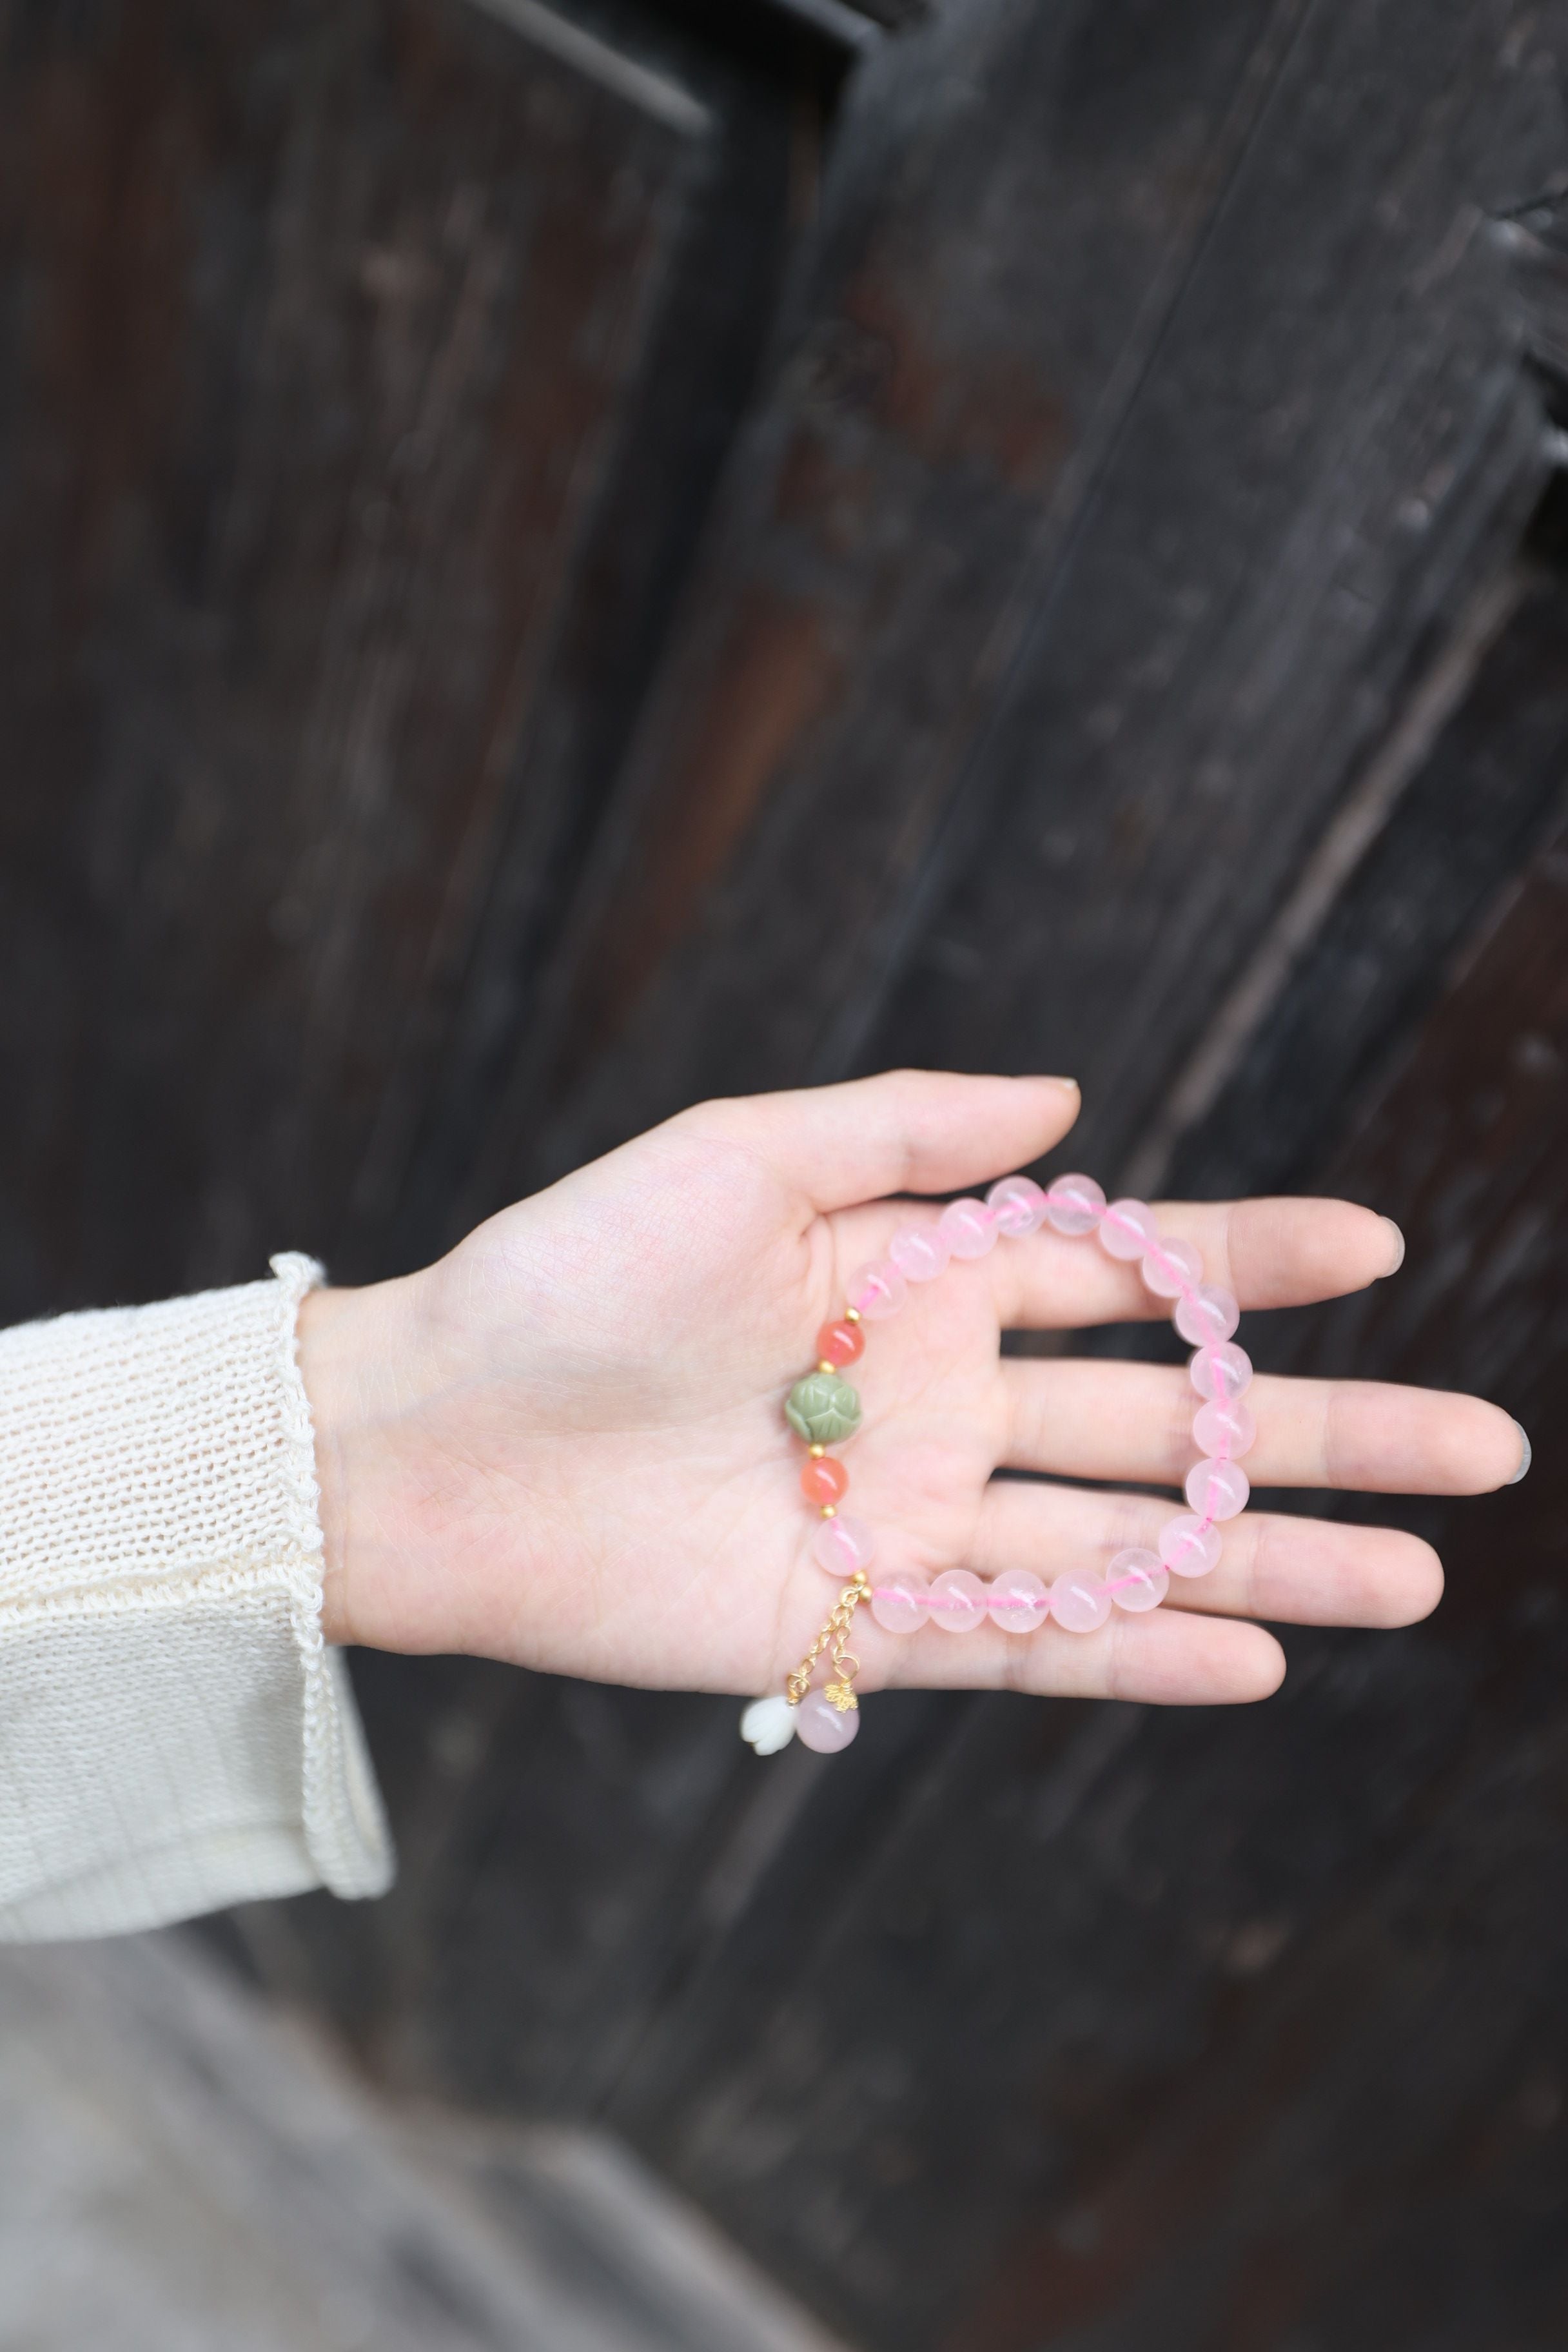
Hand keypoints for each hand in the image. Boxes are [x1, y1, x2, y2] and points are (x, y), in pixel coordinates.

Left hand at [299, 1071, 1525, 1705]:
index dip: (1251, 1259)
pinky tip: (1255, 1661)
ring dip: (1267, 1565)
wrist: (430, 1437)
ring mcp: (908, 1521)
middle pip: (1166, 1424)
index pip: (1125, 1270)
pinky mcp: (852, 1625)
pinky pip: (1023, 1648)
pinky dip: (1137, 1657)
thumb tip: (1072, 1098)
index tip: (1377, 1246)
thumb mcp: (731, 1155)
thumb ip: (901, 1129)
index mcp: (920, 1281)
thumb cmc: (565, 1273)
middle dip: (1320, 1433)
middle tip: (1480, 1450)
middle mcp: (939, 1404)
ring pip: (1125, 1548)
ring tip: (1413, 1580)